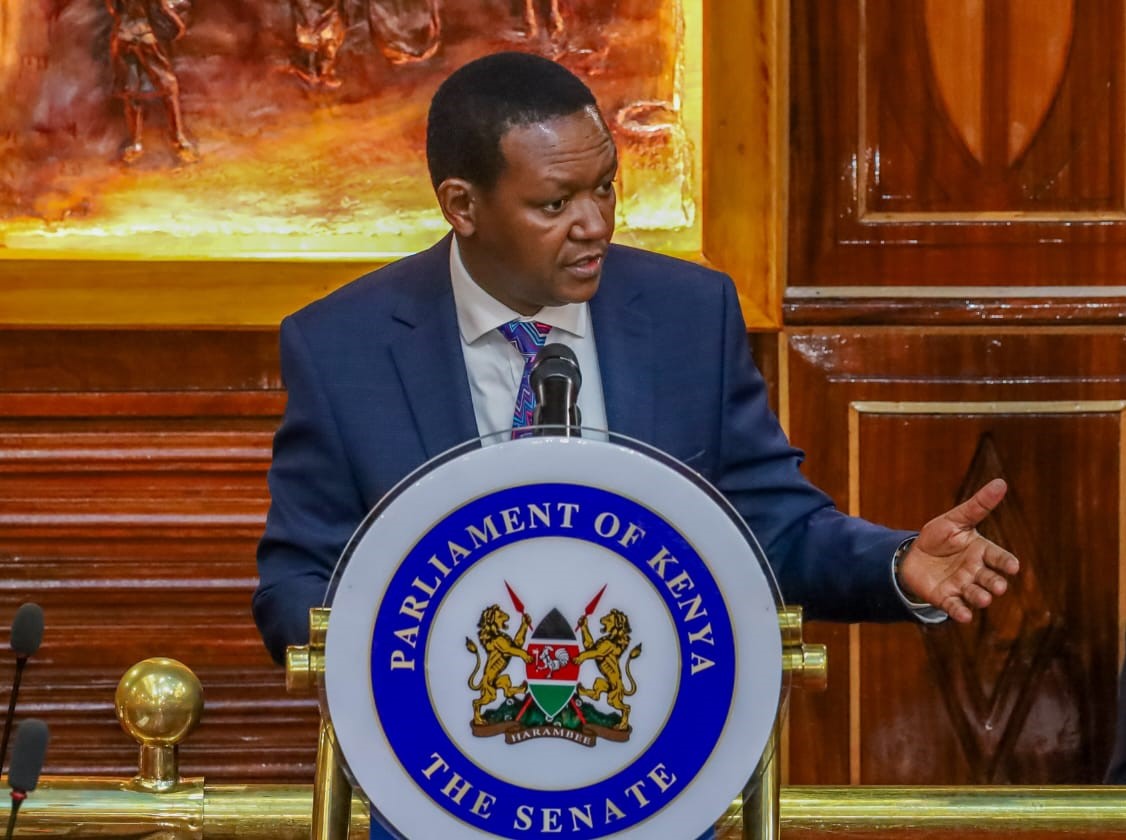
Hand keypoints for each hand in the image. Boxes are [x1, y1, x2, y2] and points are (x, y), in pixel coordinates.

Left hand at [897, 478, 1019, 622]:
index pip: (998, 557)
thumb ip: (978, 505)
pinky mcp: (946, 598)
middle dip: (996, 583)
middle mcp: (976, 572)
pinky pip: (955, 606)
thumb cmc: (939, 537)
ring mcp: (962, 586)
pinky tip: (964, 617)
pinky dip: (960, 612)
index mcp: (982, 552)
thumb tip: (1001, 483)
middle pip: (990, 579)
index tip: (1014, 567)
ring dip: (981, 598)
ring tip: (985, 599)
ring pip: (976, 595)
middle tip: (999, 586)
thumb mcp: (956, 519)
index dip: (1006, 562)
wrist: (912, 556)